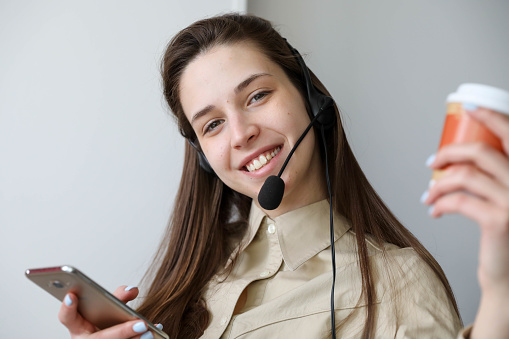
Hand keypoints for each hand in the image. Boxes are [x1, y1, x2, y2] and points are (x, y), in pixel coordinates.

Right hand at [58, 285, 154, 338]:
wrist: (108, 338)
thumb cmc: (103, 324)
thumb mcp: (105, 310)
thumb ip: (116, 297)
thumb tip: (132, 289)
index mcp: (78, 326)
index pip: (67, 317)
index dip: (67, 308)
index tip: (72, 295)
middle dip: (121, 332)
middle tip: (141, 324)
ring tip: (149, 331)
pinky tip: (155, 332)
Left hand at [422, 107, 508, 337]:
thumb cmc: (505, 236)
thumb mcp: (507, 200)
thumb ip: (497, 179)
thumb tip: (461, 159)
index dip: (493, 118)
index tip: (471, 109)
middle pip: (482, 153)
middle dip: (450, 152)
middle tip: (432, 161)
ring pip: (464, 176)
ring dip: (438, 184)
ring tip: (428, 194)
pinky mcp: (499, 221)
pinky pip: (459, 201)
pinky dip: (440, 203)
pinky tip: (434, 210)